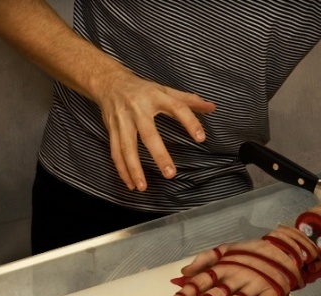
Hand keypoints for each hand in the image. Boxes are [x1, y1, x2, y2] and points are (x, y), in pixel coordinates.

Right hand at [96, 70, 215, 190]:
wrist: (108, 82)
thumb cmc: (141, 88)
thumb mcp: (164, 90)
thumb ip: (188, 100)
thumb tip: (212, 107)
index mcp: (155, 97)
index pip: (177, 108)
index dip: (190, 122)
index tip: (201, 138)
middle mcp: (138, 108)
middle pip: (148, 134)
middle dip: (158, 155)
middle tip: (170, 174)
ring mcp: (123, 120)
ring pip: (127, 147)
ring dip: (134, 168)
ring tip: (142, 187)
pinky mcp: (111, 129)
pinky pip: (115, 151)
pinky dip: (121, 169)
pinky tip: (130, 183)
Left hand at [166, 225, 319, 295]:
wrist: (282, 250)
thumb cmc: (248, 253)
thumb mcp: (225, 250)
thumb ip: (204, 260)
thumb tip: (184, 273)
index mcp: (222, 267)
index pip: (199, 282)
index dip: (184, 295)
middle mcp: (236, 277)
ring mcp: (253, 285)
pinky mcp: (270, 293)